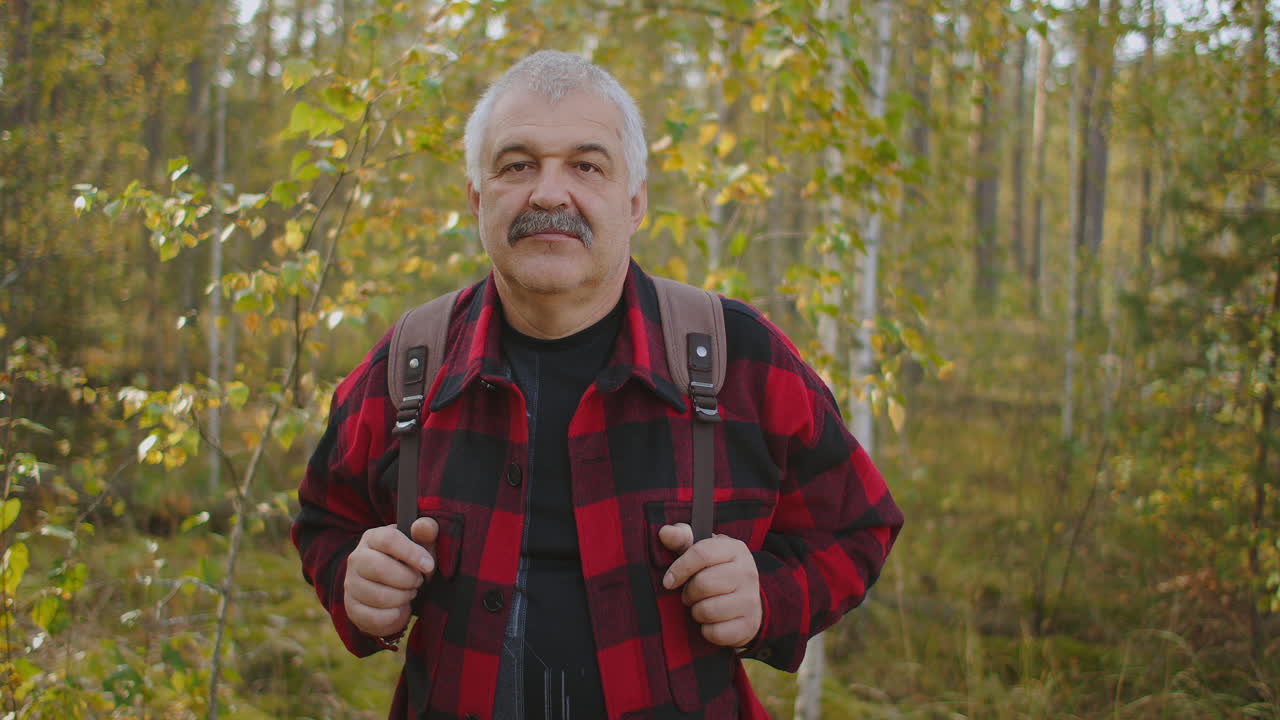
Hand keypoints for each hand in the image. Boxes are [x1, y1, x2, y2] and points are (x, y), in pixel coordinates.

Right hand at [344, 517, 438, 637]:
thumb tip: (423, 526)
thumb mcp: (422, 545)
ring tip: (409, 593)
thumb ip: (426, 532)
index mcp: (373, 538)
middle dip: (408, 579)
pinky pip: (375, 617)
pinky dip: (394, 615)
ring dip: (403, 597)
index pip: (389, 539)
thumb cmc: (410, 563)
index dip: (412, 553)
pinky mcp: (352, 608)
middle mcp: (356, 559)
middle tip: (418, 582)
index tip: (429, 566)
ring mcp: (351, 584)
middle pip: (380, 568)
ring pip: (379, 596)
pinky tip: (400, 608)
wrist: (395, 592)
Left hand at [659, 522, 761, 647]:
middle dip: (688, 593)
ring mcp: (750, 600)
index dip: (679, 568)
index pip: (701, 554)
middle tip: (690, 594)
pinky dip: (706, 630)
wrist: (746, 602)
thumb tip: (664, 532)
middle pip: (703, 584)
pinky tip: (711, 622)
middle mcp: (747, 572)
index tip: (668, 581)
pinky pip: (715, 632)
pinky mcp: (748, 625)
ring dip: (697, 612)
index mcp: (735, 549)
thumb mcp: (702, 550)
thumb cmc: (716, 571)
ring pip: (708, 610)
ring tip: (701, 606)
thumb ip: (682, 539)